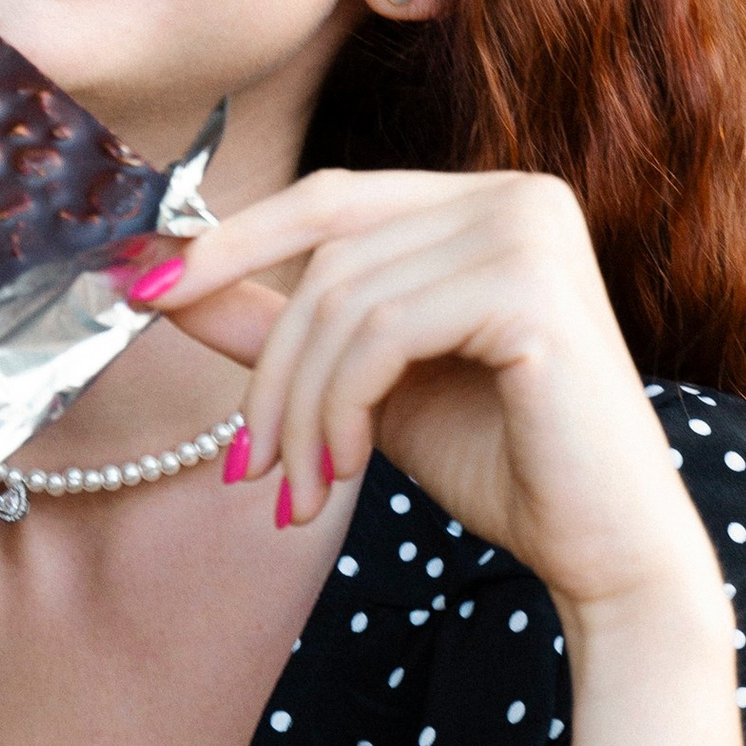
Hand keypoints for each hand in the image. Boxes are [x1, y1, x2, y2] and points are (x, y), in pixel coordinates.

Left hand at [147, 170, 718, 624]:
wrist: (606, 550)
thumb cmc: (504, 466)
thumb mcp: (370, 388)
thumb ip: (283, 328)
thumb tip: (165, 283)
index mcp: (485, 201)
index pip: (328, 200)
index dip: (229, 244)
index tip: (139, 295)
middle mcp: (518, 194)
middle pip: (328, 253)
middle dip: (269, 365)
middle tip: (247, 464)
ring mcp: (531, 231)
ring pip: (344, 298)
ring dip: (300, 404)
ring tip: (298, 486)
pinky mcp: (532, 289)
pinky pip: (382, 334)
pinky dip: (341, 408)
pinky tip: (344, 471)